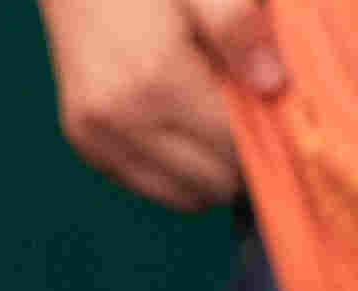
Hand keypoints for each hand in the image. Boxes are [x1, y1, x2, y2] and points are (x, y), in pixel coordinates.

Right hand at [43, 0, 278, 211]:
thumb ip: (238, 26)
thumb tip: (272, 83)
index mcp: (156, 78)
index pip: (236, 148)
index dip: (265, 133)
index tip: (269, 109)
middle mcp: (121, 117)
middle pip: (216, 182)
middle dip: (239, 156)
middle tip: (239, 110)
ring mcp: (97, 136)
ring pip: (187, 196)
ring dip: (210, 170)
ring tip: (208, 117)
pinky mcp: (85, 145)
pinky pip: (154, 187)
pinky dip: (178, 170)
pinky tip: (178, 124)